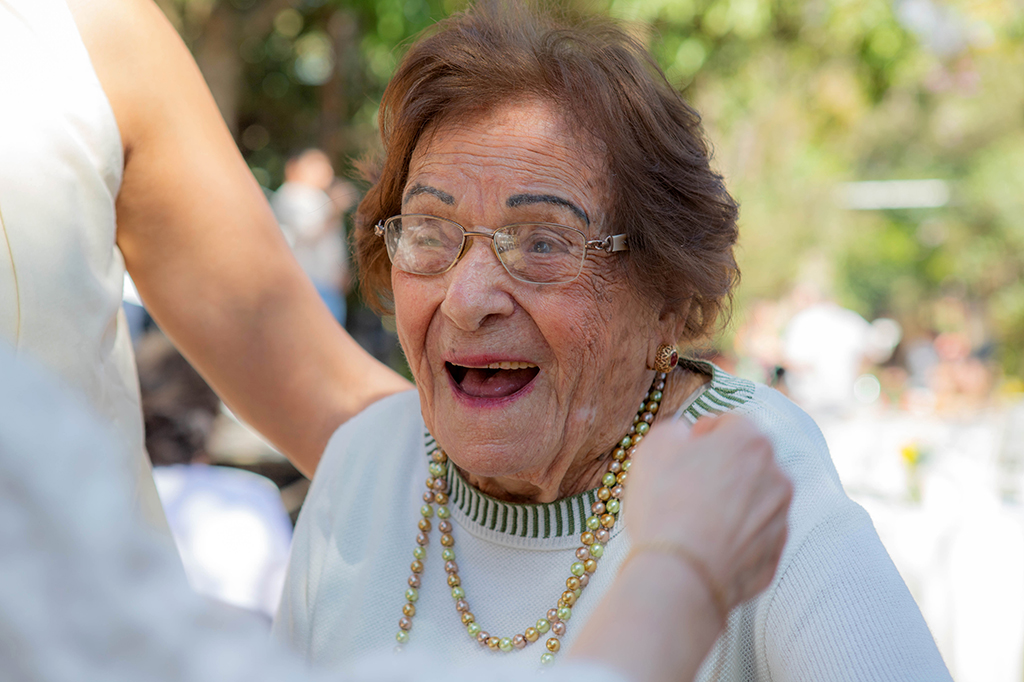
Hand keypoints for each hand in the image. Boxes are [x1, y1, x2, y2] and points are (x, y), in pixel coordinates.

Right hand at [626, 414, 791, 612]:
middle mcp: (778, 476)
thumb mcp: (655, 445)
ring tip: (694, 520)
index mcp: (752, 441)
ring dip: (731, 503)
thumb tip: (688, 436)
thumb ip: (677, 428)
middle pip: (748, 463)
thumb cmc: (665, 504)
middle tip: (686, 487)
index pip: (731, 422)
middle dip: (722, 469)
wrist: (680, 575)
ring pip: (754, 501)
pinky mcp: (774, 556)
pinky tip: (705, 546)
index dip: (704, 434)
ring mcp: (780, 519)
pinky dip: (734, 538)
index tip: (685, 452)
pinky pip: (752, 538)